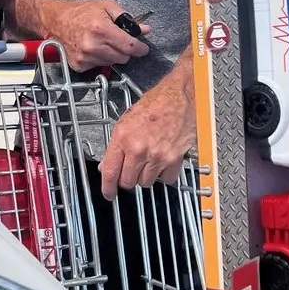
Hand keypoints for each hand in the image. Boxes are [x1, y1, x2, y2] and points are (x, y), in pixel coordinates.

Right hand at [41, 0, 149, 71]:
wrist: (55, 19)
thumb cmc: (80, 11)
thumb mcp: (106, 6)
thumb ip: (127, 18)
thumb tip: (144, 30)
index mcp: (102, 29)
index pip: (130, 47)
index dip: (140, 48)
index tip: (143, 48)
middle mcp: (93, 46)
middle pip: (123, 58)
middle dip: (125, 50)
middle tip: (119, 40)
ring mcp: (85, 57)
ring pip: (111, 63)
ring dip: (112, 54)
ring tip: (103, 41)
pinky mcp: (78, 65)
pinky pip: (98, 66)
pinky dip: (99, 59)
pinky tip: (93, 48)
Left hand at [98, 75, 195, 200]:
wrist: (181, 96)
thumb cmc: (156, 103)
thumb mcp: (127, 120)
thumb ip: (116, 145)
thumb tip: (107, 164)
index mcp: (123, 137)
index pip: (110, 171)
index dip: (107, 187)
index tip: (108, 193)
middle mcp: (139, 149)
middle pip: (127, 182)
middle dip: (128, 178)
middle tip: (132, 167)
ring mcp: (157, 156)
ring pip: (145, 182)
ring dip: (146, 176)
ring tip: (149, 159)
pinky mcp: (174, 159)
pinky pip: (166, 179)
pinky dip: (164, 174)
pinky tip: (162, 161)